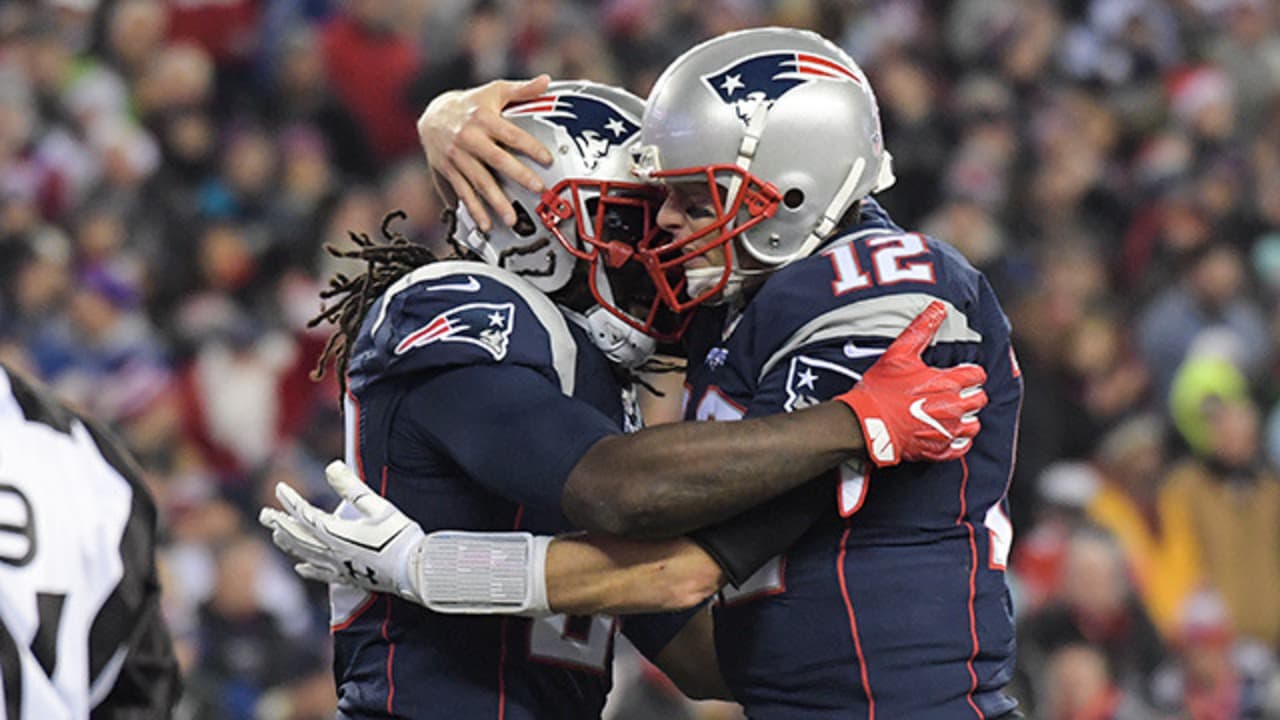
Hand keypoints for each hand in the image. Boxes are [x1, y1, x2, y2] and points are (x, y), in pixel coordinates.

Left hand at [258, 461, 425, 602]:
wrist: (414, 571)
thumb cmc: (400, 536)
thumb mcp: (378, 507)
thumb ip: (352, 488)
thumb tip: (331, 466)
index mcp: (336, 533)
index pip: (304, 514)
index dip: (290, 500)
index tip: (279, 487)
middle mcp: (331, 551)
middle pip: (298, 536)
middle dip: (280, 523)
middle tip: (264, 514)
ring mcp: (339, 566)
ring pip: (305, 554)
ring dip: (288, 543)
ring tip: (275, 535)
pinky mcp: (349, 577)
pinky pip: (320, 573)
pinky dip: (307, 568)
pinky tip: (300, 567)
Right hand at [418, 75, 554, 230]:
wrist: (432, 115)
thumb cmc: (470, 104)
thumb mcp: (494, 91)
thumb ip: (521, 90)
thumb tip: (546, 81)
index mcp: (483, 118)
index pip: (511, 134)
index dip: (530, 146)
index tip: (548, 159)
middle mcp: (469, 138)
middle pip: (496, 159)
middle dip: (517, 175)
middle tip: (536, 189)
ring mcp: (457, 156)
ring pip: (478, 181)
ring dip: (495, 201)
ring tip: (511, 218)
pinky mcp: (448, 171)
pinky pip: (462, 192)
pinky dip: (473, 210)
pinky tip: (485, 224)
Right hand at [835, 301, 986, 466]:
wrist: (866, 423)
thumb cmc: (881, 388)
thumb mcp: (898, 353)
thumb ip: (922, 329)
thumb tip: (939, 307)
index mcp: (948, 382)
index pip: (978, 375)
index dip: (970, 372)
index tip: (960, 374)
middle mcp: (953, 407)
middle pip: (980, 399)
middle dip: (971, 394)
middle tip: (954, 393)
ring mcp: (947, 430)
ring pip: (974, 425)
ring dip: (967, 418)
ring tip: (951, 413)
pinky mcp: (938, 450)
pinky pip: (961, 447)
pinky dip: (958, 440)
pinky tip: (947, 433)